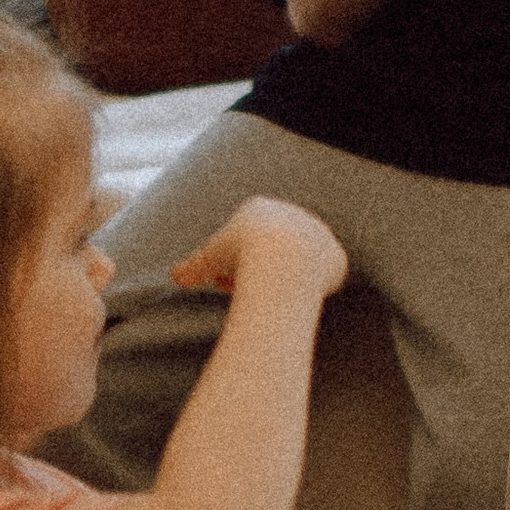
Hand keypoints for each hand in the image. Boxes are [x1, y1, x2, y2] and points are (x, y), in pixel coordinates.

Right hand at [170, 197, 348, 305]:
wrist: (282, 260)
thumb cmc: (241, 256)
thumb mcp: (208, 259)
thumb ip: (192, 267)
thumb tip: (174, 277)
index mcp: (260, 207)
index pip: (243, 237)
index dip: (231, 262)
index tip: (224, 281)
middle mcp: (293, 215)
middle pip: (270, 248)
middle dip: (254, 270)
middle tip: (243, 291)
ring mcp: (318, 234)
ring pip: (296, 262)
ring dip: (281, 281)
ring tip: (266, 299)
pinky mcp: (336, 257)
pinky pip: (323, 276)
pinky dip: (309, 290)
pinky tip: (295, 301)